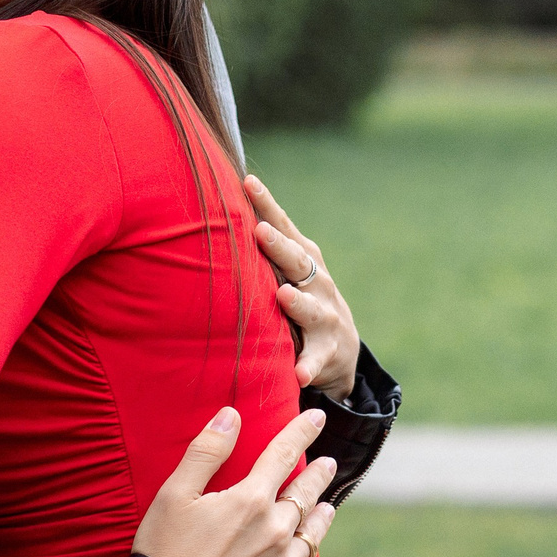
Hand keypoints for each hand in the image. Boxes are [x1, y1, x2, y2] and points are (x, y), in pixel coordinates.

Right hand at [132, 407, 336, 556]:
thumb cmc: (163, 551)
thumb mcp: (175, 494)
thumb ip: (207, 452)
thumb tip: (231, 416)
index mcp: (250, 501)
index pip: (282, 455)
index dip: (300, 432)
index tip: (317, 417)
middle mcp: (275, 532)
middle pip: (305, 495)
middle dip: (318, 476)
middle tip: (328, 465)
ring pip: (313, 536)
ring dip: (321, 518)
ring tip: (328, 508)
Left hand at [244, 175, 358, 400]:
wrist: (340, 347)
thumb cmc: (299, 297)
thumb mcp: (286, 270)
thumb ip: (261, 245)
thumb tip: (217, 202)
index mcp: (303, 259)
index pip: (283, 227)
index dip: (266, 205)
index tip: (248, 183)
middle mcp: (317, 283)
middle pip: (299, 261)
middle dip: (280, 247)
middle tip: (260, 233)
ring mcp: (325, 317)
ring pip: (312, 308)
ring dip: (298, 303)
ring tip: (283, 297)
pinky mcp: (328, 352)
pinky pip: (316, 360)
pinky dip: (308, 365)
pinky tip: (298, 373)